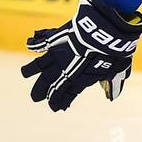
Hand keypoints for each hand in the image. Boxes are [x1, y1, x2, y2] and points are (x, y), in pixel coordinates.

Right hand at [21, 0, 141, 110]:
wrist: (103, 33)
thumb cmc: (113, 53)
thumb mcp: (117, 70)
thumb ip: (113, 84)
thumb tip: (112, 96)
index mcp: (79, 80)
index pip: (65, 95)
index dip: (59, 102)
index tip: (55, 107)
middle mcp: (64, 70)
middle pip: (48, 84)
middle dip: (41, 92)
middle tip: (35, 97)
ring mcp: (58, 54)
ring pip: (39, 65)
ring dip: (31, 70)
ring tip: (25, 73)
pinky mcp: (56, 39)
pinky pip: (42, 41)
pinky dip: (35, 42)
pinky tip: (29, 43)